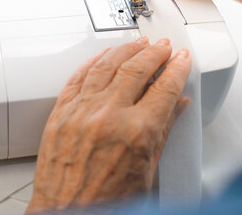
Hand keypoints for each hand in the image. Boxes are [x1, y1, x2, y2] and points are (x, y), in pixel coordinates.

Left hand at [27, 38, 190, 212]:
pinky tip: (104, 55)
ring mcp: (81, 112)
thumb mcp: (147, 170)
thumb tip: (177, 105)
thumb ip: (163, 131)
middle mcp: (108, 116)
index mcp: (136, 132)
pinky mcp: (60, 113)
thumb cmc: (106, 202)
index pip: (165, 88)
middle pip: (137, 68)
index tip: (181, 60)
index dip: (177, 69)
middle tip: (163, 46)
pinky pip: (78, 77)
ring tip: (138, 44)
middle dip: (154, 53)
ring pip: (107, 65)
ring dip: (126, 50)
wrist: (66, 214)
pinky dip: (94, 61)